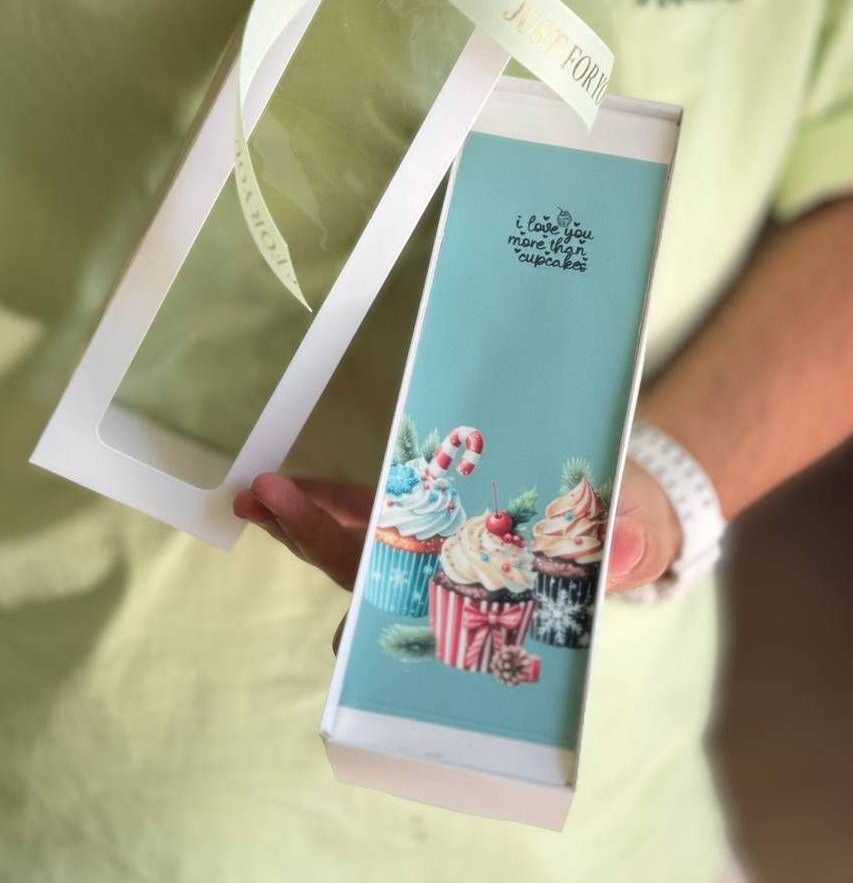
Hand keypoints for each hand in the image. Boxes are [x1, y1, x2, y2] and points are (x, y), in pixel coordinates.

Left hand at [233, 459, 682, 632]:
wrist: (627, 505)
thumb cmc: (629, 532)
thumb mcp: (636, 536)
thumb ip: (627, 545)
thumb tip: (623, 544)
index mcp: (493, 594)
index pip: (434, 615)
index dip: (389, 625)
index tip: (345, 640)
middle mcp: (450, 579)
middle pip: (372, 574)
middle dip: (317, 544)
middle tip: (269, 506)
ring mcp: (431, 547)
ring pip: (358, 543)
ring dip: (308, 522)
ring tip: (259, 494)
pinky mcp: (425, 512)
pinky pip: (372, 507)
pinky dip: (335, 498)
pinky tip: (300, 487)